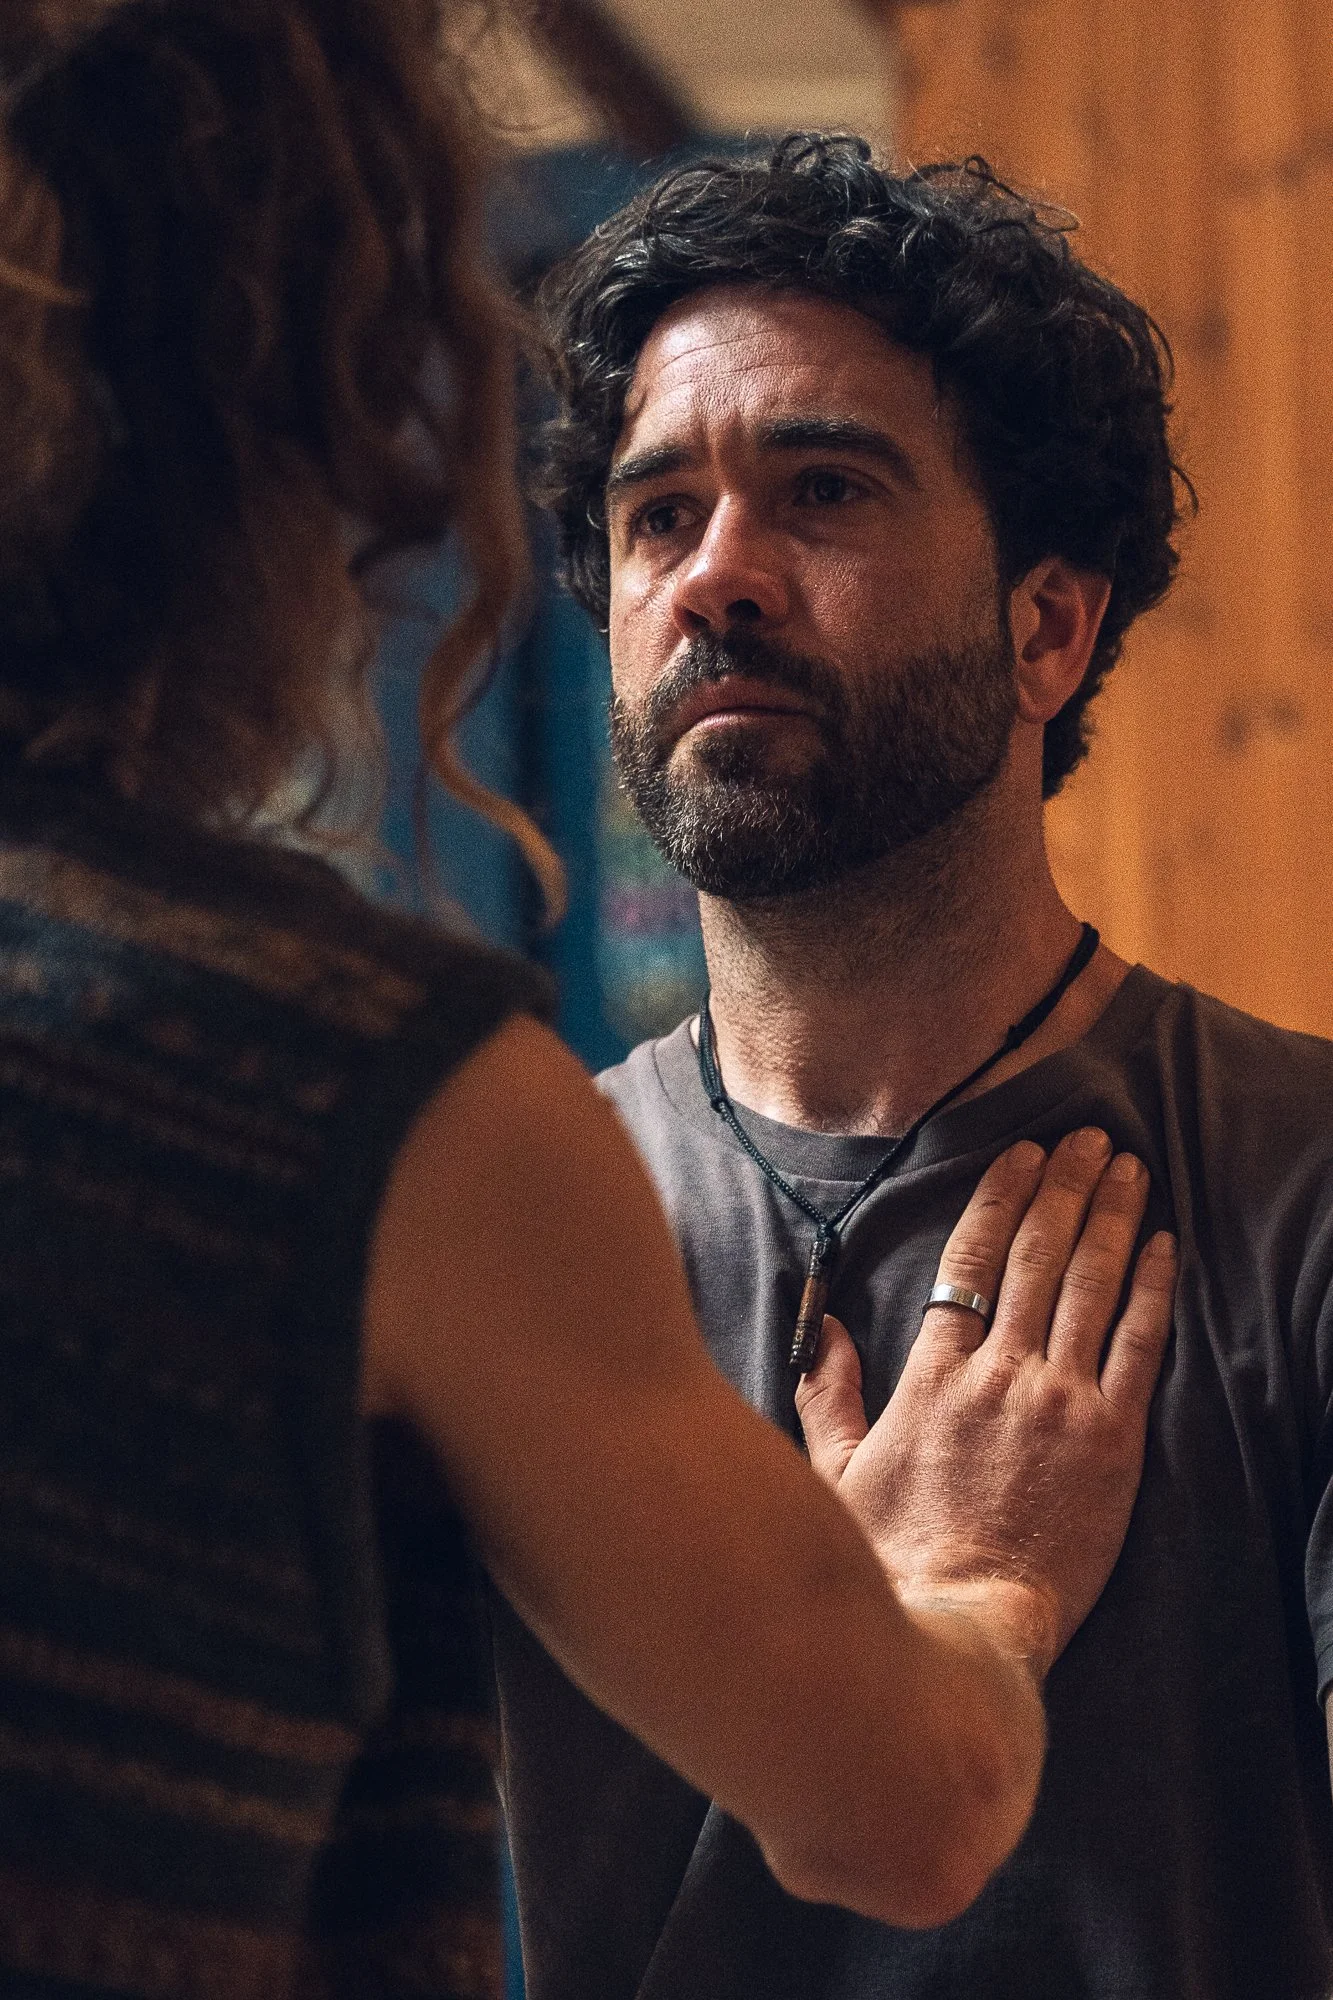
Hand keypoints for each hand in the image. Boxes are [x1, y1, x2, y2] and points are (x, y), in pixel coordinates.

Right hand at [795, 1131, 1175, 1680]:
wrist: (963, 1625)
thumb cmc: (895, 1560)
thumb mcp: (836, 1472)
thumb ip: (826, 1393)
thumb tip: (824, 1328)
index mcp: (933, 1376)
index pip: (969, 1263)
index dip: (999, 1199)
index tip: (1022, 1155)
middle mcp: (999, 1374)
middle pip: (1036, 1257)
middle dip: (1064, 1188)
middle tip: (1087, 1139)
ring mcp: (1059, 1404)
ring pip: (1089, 1286)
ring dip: (1110, 1218)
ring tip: (1128, 1169)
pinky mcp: (1113, 1443)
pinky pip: (1138, 1348)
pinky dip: (1151, 1290)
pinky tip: (1162, 1247)